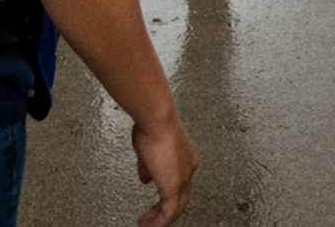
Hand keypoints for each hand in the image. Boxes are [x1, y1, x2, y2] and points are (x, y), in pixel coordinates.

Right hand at [132, 112, 197, 226]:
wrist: (156, 117)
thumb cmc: (153, 124)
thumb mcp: (149, 148)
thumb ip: (148, 166)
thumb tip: (146, 178)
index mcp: (185, 158)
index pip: (180, 184)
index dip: (167, 195)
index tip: (155, 201)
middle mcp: (188, 168)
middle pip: (181, 199)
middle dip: (165, 211)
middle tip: (150, 218)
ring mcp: (183, 178)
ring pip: (177, 208)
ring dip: (160, 219)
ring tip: (147, 225)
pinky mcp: (173, 186)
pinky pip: (168, 213)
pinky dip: (158, 222)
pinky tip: (148, 225)